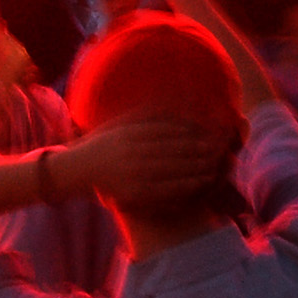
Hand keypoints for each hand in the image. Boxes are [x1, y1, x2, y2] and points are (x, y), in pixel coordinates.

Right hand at [53, 113, 230, 205]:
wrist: (76, 170)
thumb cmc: (104, 144)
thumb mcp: (123, 122)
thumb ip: (148, 115)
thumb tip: (178, 105)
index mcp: (132, 132)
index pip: (169, 129)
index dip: (193, 130)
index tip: (211, 130)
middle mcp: (132, 150)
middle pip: (174, 148)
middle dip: (201, 148)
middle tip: (221, 147)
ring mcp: (133, 172)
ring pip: (173, 168)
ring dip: (198, 166)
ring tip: (217, 164)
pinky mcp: (133, 192)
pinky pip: (165, 188)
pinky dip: (186, 184)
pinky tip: (201, 181)